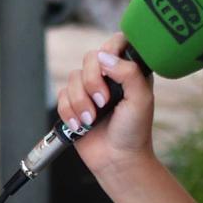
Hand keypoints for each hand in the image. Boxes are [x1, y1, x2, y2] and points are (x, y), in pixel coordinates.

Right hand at [56, 34, 156, 177]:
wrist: (117, 159)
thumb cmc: (134, 131)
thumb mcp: (141, 99)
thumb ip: (129, 73)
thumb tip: (105, 57)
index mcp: (128, 71)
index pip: (117, 42)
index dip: (110, 49)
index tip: (111, 68)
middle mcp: (109, 77)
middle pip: (89, 58)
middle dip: (92, 82)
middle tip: (103, 102)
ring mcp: (90, 90)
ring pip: (73, 78)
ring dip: (80, 102)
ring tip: (91, 120)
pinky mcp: (73, 104)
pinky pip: (61, 96)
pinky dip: (69, 112)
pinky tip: (81, 125)